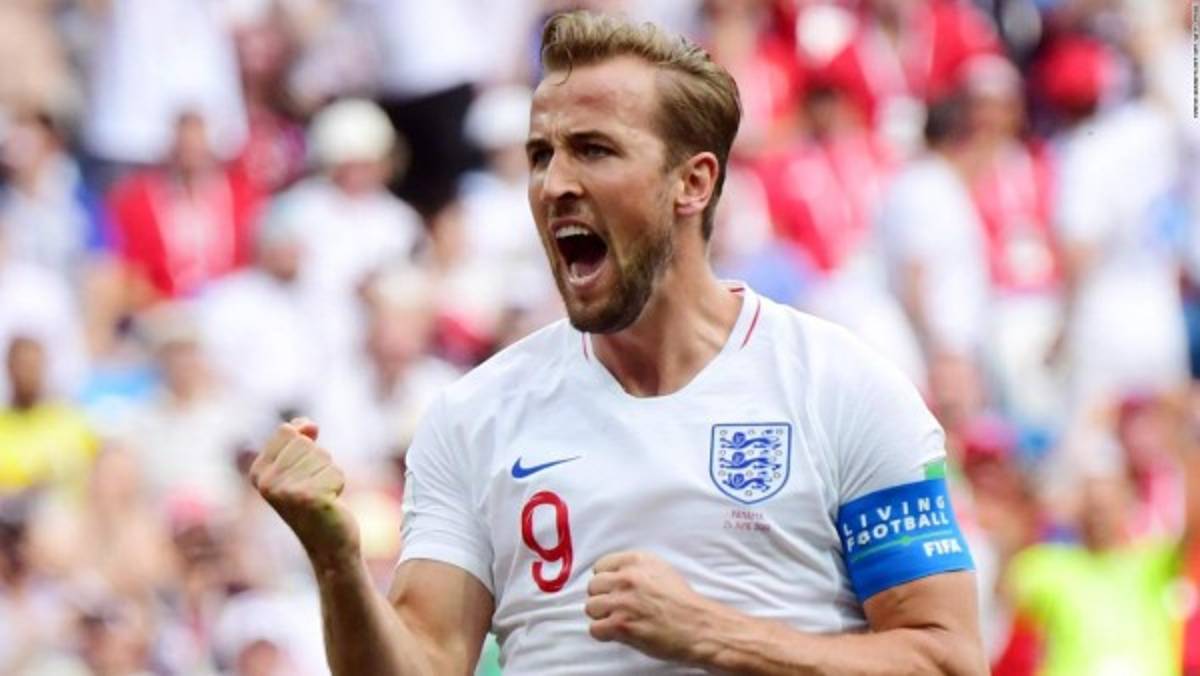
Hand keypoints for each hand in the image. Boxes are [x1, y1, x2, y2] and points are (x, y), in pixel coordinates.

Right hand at [250, 418, 358, 567]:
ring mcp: (286, 491)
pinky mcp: (309, 499)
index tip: (302, 471)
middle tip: (313, 486)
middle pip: (305, 441)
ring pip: (323, 456)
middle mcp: (267, 483)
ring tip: (320, 495)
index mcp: (258, 472)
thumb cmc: (315, 501)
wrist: (328, 545)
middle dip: (318, 460)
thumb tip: (307, 424)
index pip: (287, 431)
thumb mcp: (300, 466)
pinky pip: (336, 472)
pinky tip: (328, 504)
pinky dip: (338, 484)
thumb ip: (299, 439)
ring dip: (328, 473)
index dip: (305, 444)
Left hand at [585, 551, 719, 664]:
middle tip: (617, 608)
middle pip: (593, 587)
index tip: (613, 590)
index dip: (606, 581)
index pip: (600, 566)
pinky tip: (618, 633)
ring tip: (619, 621)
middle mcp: (628, 577)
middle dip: (603, 598)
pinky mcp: (621, 624)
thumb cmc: (683, 602)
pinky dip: (604, 634)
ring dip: (602, 617)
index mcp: (637, 561)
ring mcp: (623, 601)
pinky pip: (595, 629)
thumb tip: (612, 576)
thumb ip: (635, 569)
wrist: (698, 626)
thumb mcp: (661, 570)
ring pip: (591, 607)